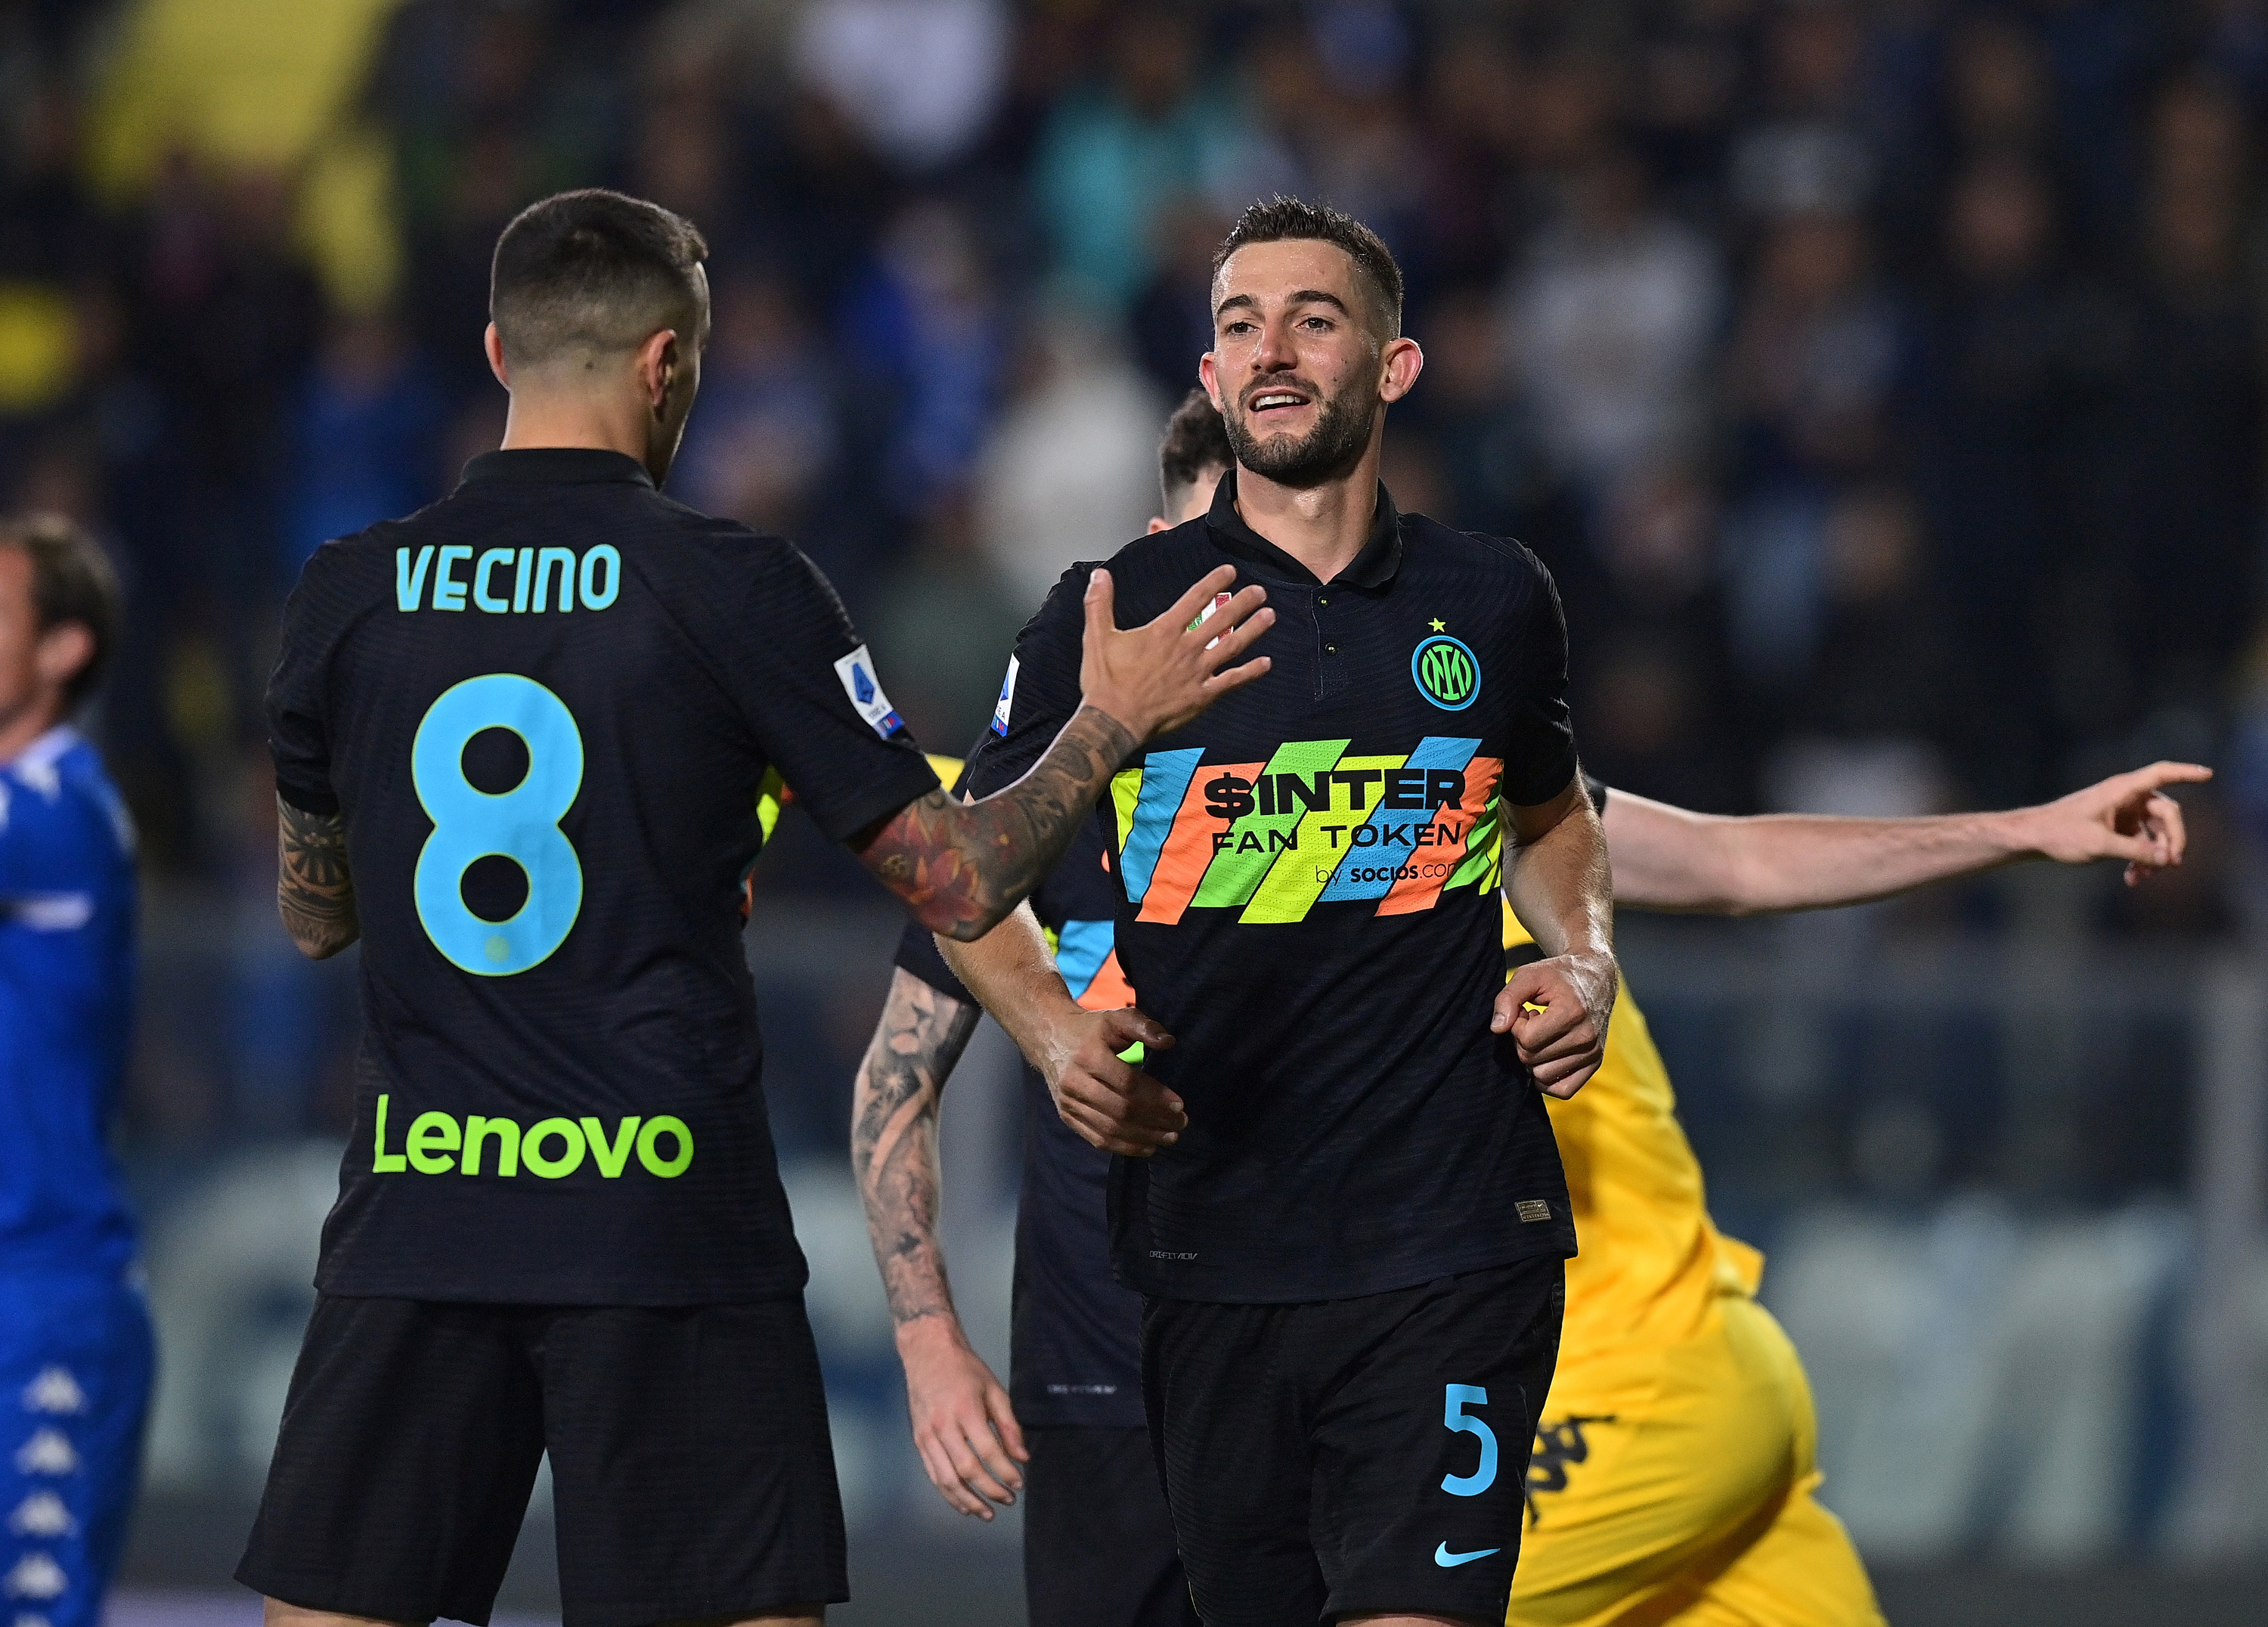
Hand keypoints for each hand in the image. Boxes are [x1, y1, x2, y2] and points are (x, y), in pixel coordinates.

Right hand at [897, 1314, 1026, 1518]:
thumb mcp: (994, 1390)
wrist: (928, 1353)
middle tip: (1008, 1499)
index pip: (989, 1452)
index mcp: (966, 1411)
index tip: (1020, 1483)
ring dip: (969, 1500)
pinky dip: (948, 1494)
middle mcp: (944, 1426)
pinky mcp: (919, 1441)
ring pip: (947, 1479)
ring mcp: (928, 1435)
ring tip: (987, 1512)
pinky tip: (963, 1504)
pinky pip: (933, 1474)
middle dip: (990, 1490)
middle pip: (968, 1470)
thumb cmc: (964, 1370)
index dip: (1006, 1472)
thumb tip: (1022, 1457)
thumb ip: (1009, 1425)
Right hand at [1040, 1005, 1185, 1154]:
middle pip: (1120, 1110)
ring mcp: (1068, 1103)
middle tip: (1180, 1124)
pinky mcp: (1066, 1116)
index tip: (1179, 1105)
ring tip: (1169, 1138)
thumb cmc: (1090, 1029)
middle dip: (1154, 1120)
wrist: (1049, 1037)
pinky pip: (1097, 1139)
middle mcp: (1075, 1082)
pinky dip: (1124, 1147)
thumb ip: (1143, 1026)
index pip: (1127, 1083)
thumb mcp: (1116, 1018)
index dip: (1155, 1097)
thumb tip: (1168, 1042)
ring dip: (1143, 1138)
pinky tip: (1147, 1147)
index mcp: (1088, 1056)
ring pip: (1109, 1129)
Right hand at [1081, 565, 1272, 741]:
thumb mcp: (1097, 636)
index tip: (1231, 571)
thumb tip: (1099, 574)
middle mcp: (1186, 648)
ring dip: (1253, 629)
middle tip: (1260, 591)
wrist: (1113, 721)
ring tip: (1270, 616)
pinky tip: (1266, 663)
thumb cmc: (1104, 681)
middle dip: (1243, 602)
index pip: (1195, 598)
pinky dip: (1250, 672)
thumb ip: (1099, 603)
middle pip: (1221, 619)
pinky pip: (1232, 681)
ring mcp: (1197, 672)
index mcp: (1163, 631)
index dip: (1214, 582)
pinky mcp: (1202, 696)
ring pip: (1232, 646)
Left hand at [1491, 950, 1616, 1098]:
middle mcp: (1587, 1037)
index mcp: (1572, 1012)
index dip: (1517, 1026)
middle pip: (1531, 1059)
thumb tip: (1497, 1028)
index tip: (1525, 1012)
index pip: (1527, 1039)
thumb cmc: (1558, 975)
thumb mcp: (1529, 975)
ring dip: (1535, 1057)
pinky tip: (1547, 1055)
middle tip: (1535, 1021)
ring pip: (1543, 1076)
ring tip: (1544, 1034)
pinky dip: (1547, 1078)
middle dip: (1524, 1040)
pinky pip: (1563, 1090)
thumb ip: (1508, 998)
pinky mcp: (1595, 1064)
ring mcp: (1593, 1053)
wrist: (1595, 976)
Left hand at [2012, 761, 2211, 885]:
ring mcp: (2123, 813)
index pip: (2160, 774)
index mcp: (2121, 789)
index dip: (2186, 773)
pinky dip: (2141, 859)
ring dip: (2155, 855)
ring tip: (2142, 878)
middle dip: (2172, 840)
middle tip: (2170, 864)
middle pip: (2167, 813)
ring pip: (2156, 832)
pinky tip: (2132, 878)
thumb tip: (2167, 858)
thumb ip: (2136, 850)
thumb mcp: (2099, 845)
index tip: (2208, 774)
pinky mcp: (2118, 828)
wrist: (2032, 839)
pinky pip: (2142, 842)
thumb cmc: (2060, 834)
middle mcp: (2126, 797)